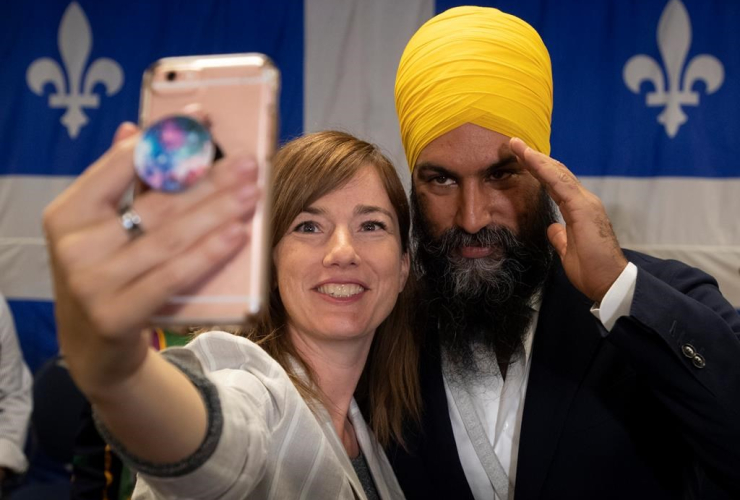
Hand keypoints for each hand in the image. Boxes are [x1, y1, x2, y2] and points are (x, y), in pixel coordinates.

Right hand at [43, 122, 259, 398]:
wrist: (92, 346)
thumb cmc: (105, 273)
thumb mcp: (100, 227)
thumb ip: (117, 181)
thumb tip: (136, 129)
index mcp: (68, 214)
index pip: (119, 166)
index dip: (164, 140)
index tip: (203, 118)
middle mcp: (74, 247)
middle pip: (154, 204)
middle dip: (207, 180)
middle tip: (247, 163)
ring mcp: (93, 284)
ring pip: (169, 239)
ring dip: (217, 212)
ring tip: (252, 192)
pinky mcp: (117, 315)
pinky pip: (174, 277)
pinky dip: (209, 253)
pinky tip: (238, 233)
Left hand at [510, 137, 626, 302]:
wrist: (610, 283)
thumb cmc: (591, 270)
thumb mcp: (567, 251)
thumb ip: (560, 237)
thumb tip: (553, 228)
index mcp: (580, 210)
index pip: (556, 184)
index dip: (539, 171)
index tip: (521, 159)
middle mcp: (585, 201)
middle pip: (556, 174)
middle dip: (535, 159)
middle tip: (515, 145)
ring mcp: (585, 203)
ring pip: (557, 174)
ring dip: (536, 159)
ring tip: (517, 146)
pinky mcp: (583, 209)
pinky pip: (559, 184)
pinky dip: (543, 169)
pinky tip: (530, 159)